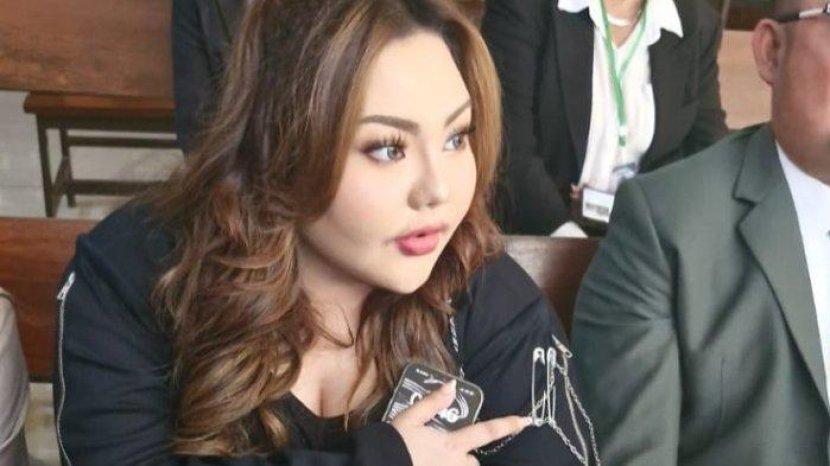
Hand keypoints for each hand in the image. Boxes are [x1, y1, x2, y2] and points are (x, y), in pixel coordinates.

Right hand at [391, 380, 530, 465]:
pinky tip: (429, 463)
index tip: (526, 421)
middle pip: (472, 461)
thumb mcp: (409, 418)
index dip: (507, 425)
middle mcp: (455, 464)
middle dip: (464, 458)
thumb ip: (432, 402)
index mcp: (450, 443)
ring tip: (437, 460)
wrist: (376, 465)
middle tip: (445, 452)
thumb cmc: (392, 443)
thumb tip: (452, 384)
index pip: (485, 432)